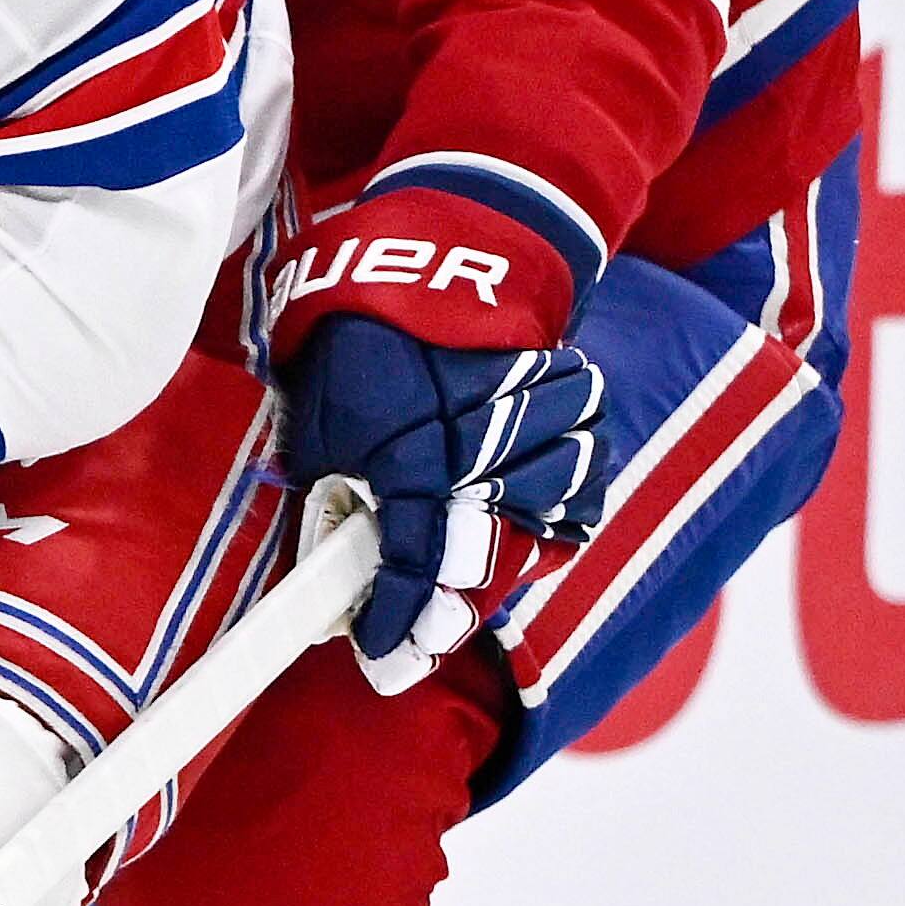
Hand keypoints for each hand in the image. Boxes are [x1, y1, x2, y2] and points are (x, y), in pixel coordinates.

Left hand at [275, 312, 608, 686]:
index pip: (411, 571)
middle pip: (484, 569)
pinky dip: (558, 514)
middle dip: (449, 617)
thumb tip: (323, 529)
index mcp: (415, 466)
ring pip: (543, 532)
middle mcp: (485, 462)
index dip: (394, 621)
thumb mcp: (320, 410)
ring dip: (503, 565)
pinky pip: (585, 488)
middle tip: (421, 642)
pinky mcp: (575, 415)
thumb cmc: (365, 334)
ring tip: (466, 588)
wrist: (443, 251)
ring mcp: (538, 438)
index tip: (381, 654)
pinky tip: (525, 526)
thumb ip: (323, 474)